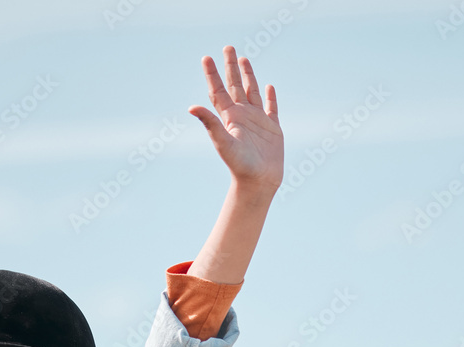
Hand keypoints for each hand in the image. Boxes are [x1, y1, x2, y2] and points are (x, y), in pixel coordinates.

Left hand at [190, 46, 282, 193]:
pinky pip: (271, 108)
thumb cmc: (239, 165)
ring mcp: (257, 121)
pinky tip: (268, 87)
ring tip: (243, 59)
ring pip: (251, 91)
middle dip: (230, 67)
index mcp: (229, 118)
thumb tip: (191, 107)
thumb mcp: (223, 142)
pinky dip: (270, 97)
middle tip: (227, 47)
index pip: (218, 91)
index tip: (206, 58)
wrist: (258, 182)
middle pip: (235, 85)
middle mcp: (241, 116)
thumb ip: (209, 123)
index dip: (212, 74)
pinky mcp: (272, 128)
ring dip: (248, 75)